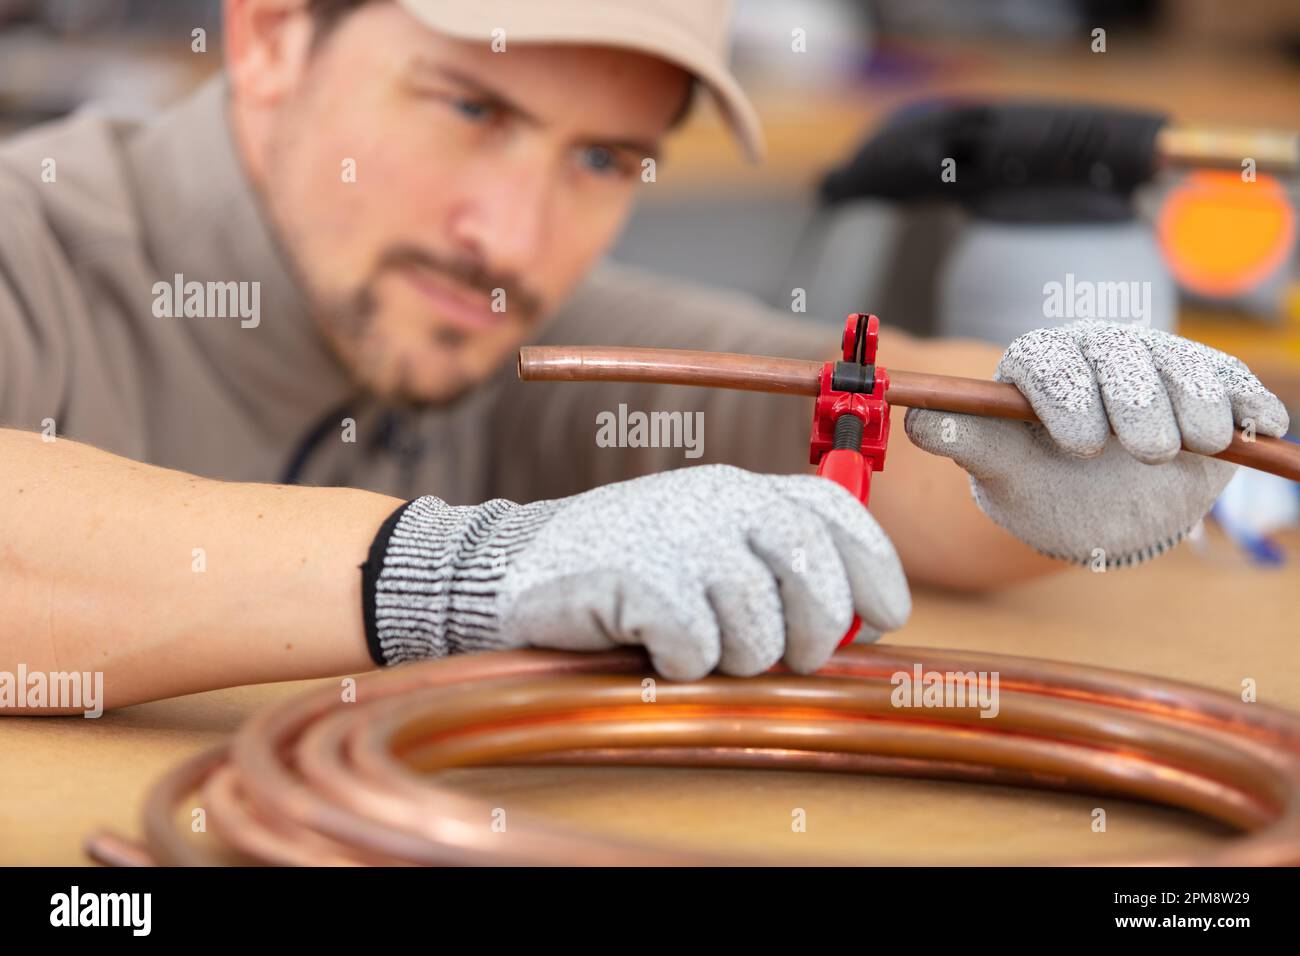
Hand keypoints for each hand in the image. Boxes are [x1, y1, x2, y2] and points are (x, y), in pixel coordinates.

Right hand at [365, 464, 910, 678]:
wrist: (517, 566)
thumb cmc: (628, 566)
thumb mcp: (707, 544)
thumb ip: (773, 563)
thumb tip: (857, 617)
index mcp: (744, 489)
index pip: (839, 514)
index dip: (876, 570)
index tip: (885, 615)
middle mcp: (719, 501)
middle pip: (814, 576)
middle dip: (815, 633)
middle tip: (789, 656)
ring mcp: (677, 536)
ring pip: (758, 627)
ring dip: (736, 658)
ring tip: (701, 649)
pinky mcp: (636, 576)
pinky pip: (695, 646)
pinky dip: (681, 664)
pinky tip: (655, 649)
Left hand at [904, 320, 1289, 567]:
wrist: (1098, 506)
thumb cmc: (1041, 483)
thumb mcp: (1002, 468)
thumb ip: (965, 441)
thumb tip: (916, 422)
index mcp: (1040, 365)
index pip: (1049, 363)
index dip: (1066, 397)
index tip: (1081, 444)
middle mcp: (1099, 352)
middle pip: (1121, 360)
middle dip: (1139, 404)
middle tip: (1148, 451)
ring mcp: (1158, 363)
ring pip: (1182, 368)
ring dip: (1195, 405)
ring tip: (1196, 444)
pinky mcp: (1210, 383)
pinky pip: (1233, 384)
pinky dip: (1248, 404)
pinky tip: (1258, 427)